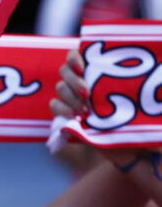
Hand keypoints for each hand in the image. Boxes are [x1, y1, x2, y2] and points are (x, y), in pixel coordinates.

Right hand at [49, 49, 149, 171]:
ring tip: (84, 111)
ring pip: (60, 88)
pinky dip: (62, 110)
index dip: (76, 57)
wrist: (134, 151)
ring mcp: (74, 99)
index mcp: (101, 72)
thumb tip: (158, 62)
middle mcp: (85, 83)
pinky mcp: (67, 117)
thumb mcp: (151, 101)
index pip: (79, 55)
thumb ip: (152, 84)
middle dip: (74, 80)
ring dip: (70, 98)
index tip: (84, 67)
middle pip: (65, 71)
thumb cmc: (145, 123)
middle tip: (87, 93)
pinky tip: (75, 118)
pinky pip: (55, 107)